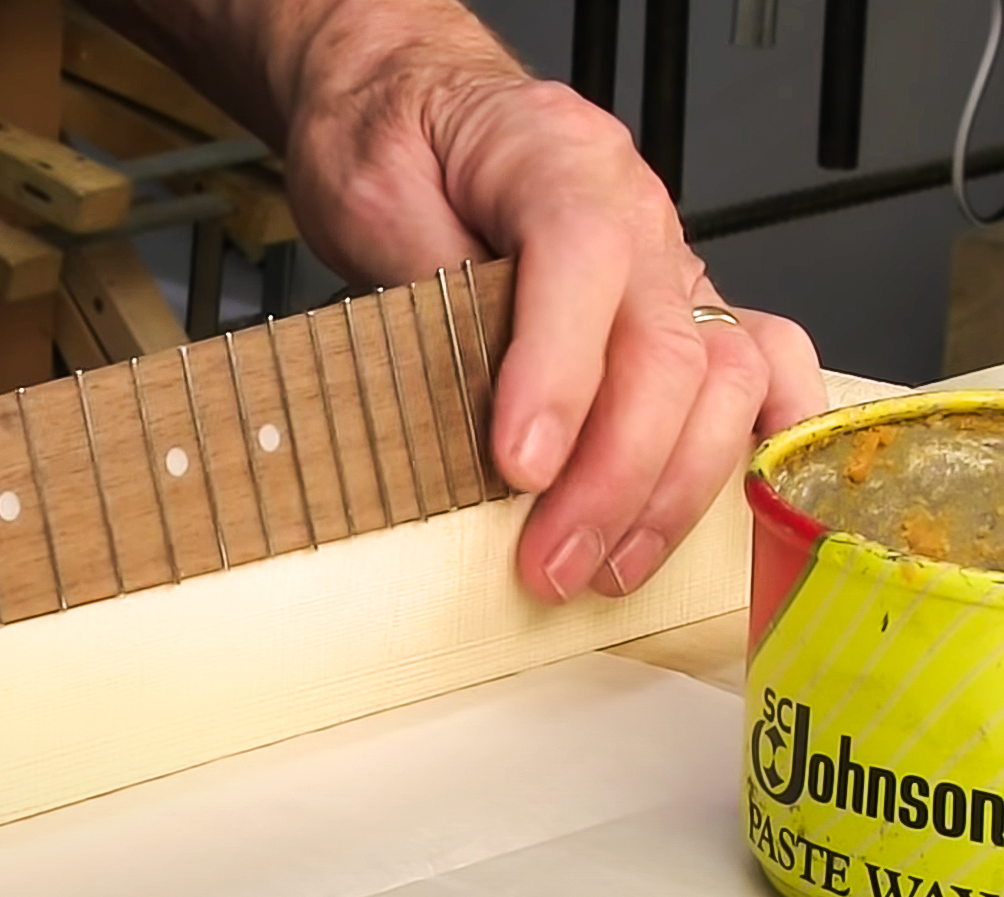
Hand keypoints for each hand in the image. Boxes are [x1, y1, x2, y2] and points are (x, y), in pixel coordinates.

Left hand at [279, 8, 826, 601]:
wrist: (413, 102)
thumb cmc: (391, 140)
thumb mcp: (367, 191)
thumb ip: (417, 284)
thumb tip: (452, 405)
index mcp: (554, 157)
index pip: (581, 260)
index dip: (558, 374)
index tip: (519, 467)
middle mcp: (635, 210)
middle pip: (666, 346)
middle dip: (612, 477)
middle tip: (550, 561)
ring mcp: (668, 261)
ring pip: (723, 378)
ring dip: (671, 493)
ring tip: (604, 566)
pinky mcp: (677, 306)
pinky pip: (758, 365)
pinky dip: (755, 443)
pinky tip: (726, 510)